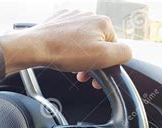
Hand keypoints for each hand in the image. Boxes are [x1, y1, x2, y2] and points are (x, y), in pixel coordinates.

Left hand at [0, 10, 131, 87]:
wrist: (34, 48)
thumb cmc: (64, 52)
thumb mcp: (103, 57)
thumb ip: (123, 54)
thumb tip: (127, 53)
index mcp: (103, 22)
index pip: (114, 48)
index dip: (106, 65)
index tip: (96, 77)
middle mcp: (88, 16)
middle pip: (99, 45)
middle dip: (93, 63)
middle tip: (83, 75)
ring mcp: (72, 18)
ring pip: (84, 43)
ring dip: (81, 58)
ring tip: (72, 67)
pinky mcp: (58, 22)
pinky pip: (69, 39)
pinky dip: (68, 50)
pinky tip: (62, 57)